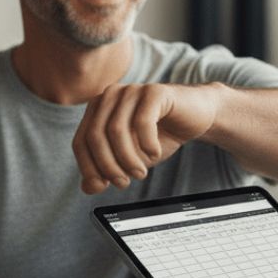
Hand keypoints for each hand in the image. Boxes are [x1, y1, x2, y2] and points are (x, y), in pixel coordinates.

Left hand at [73, 84, 217, 193]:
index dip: (88, 167)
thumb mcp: (131, 157)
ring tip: (140, 173)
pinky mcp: (154, 91)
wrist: (197, 116)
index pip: (80, 140)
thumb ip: (107, 169)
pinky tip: (154, 153)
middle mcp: (110, 95)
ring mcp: (132, 90)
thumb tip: (88, 187)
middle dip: (108, 165)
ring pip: (116, 130)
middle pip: (95, 136)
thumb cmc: (161, 133)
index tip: (102, 186)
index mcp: (98, 109)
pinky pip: (142, 121)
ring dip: (128, 159)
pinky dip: (146, 143)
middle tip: (124, 183)